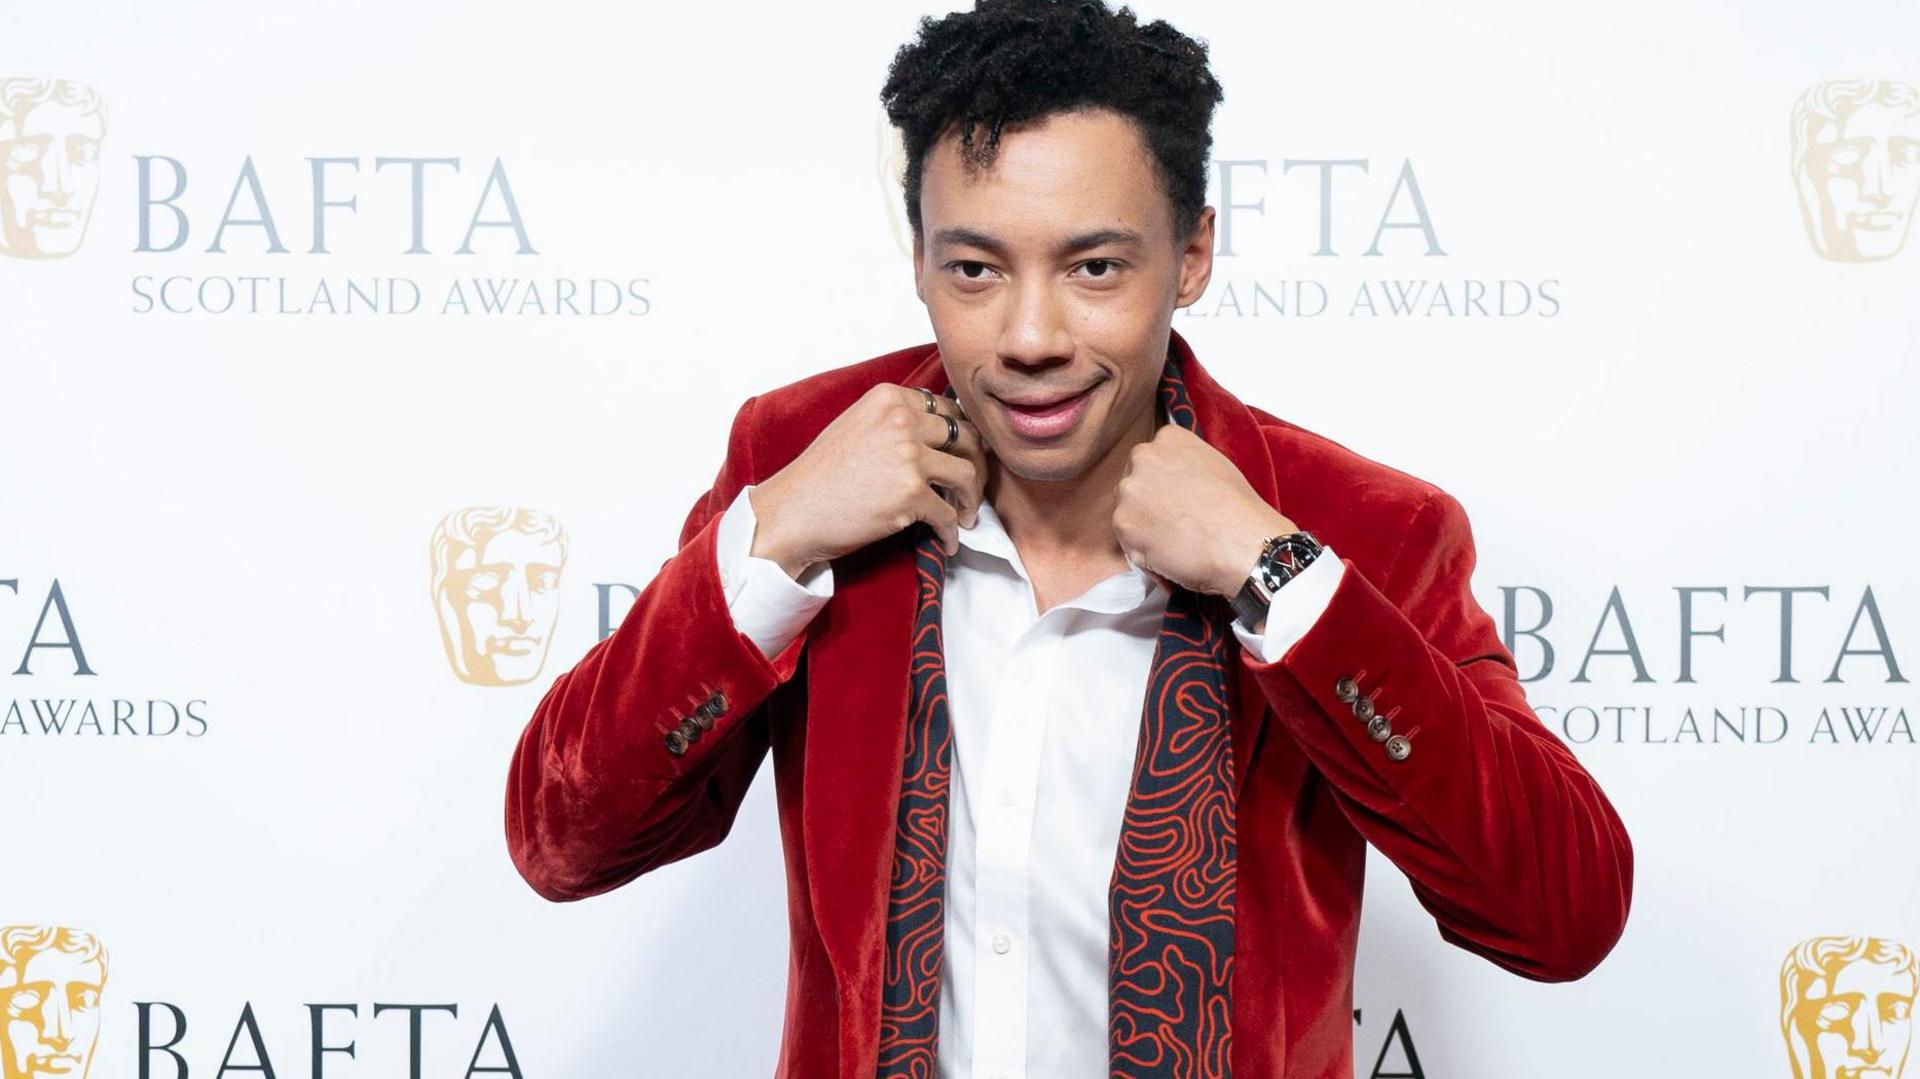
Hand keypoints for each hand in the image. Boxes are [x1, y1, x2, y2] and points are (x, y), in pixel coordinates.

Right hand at [748, 384, 989, 577]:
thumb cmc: (820, 475)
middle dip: (978, 465)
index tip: (964, 456)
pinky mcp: (910, 496)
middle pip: (966, 438)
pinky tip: (947, 542)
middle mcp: (902, 421)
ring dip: (971, 498)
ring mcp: (908, 457)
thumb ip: (895, 422)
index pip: (949, 409)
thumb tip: (940, 434)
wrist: (793, 512)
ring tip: (965, 514)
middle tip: (972, 488)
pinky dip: (952, 532)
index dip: (962, 436)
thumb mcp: (857, 426)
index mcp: (890, 399)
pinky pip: (948, 514)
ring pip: (967, 474)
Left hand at [1111, 422, 1299, 598]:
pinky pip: (1128, 541)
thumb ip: (1184, 465)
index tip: (1174, 499)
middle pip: (1133, 482)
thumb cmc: (1238, 509)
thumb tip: (1173, 480)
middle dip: (1147, 503)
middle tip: (1173, 523)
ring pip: (1127, 512)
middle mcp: (1143, 457)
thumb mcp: (1214, 465)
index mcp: (1168, 438)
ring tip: (1176, 542)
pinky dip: (1144, 553)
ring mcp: (1129, 490)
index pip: (1151, 459)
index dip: (1161, 483)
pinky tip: (1170, 556)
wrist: (1242, 542)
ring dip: (1144, 528)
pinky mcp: (1122, 523)